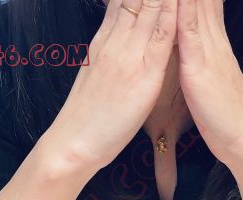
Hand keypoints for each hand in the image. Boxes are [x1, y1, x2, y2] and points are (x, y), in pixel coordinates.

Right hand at [43, 0, 177, 175]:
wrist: (72, 142)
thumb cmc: (88, 116)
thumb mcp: (97, 75)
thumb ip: (109, 54)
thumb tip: (116, 41)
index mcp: (106, 40)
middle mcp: (116, 39)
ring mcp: (128, 53)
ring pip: (149, 4)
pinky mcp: (142, 72)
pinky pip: (159, 33)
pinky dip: (170, 10)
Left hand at [176, 0, 242, 172]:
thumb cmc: (224, 117)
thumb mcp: (209, 78)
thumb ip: (200, 56)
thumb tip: (190, 41)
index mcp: (212, 42)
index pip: (202, 0)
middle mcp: (211, 39)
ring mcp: (207, 50)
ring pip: (194, 3)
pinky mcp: (200, 67)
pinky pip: (188, 28)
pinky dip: (181, 6)